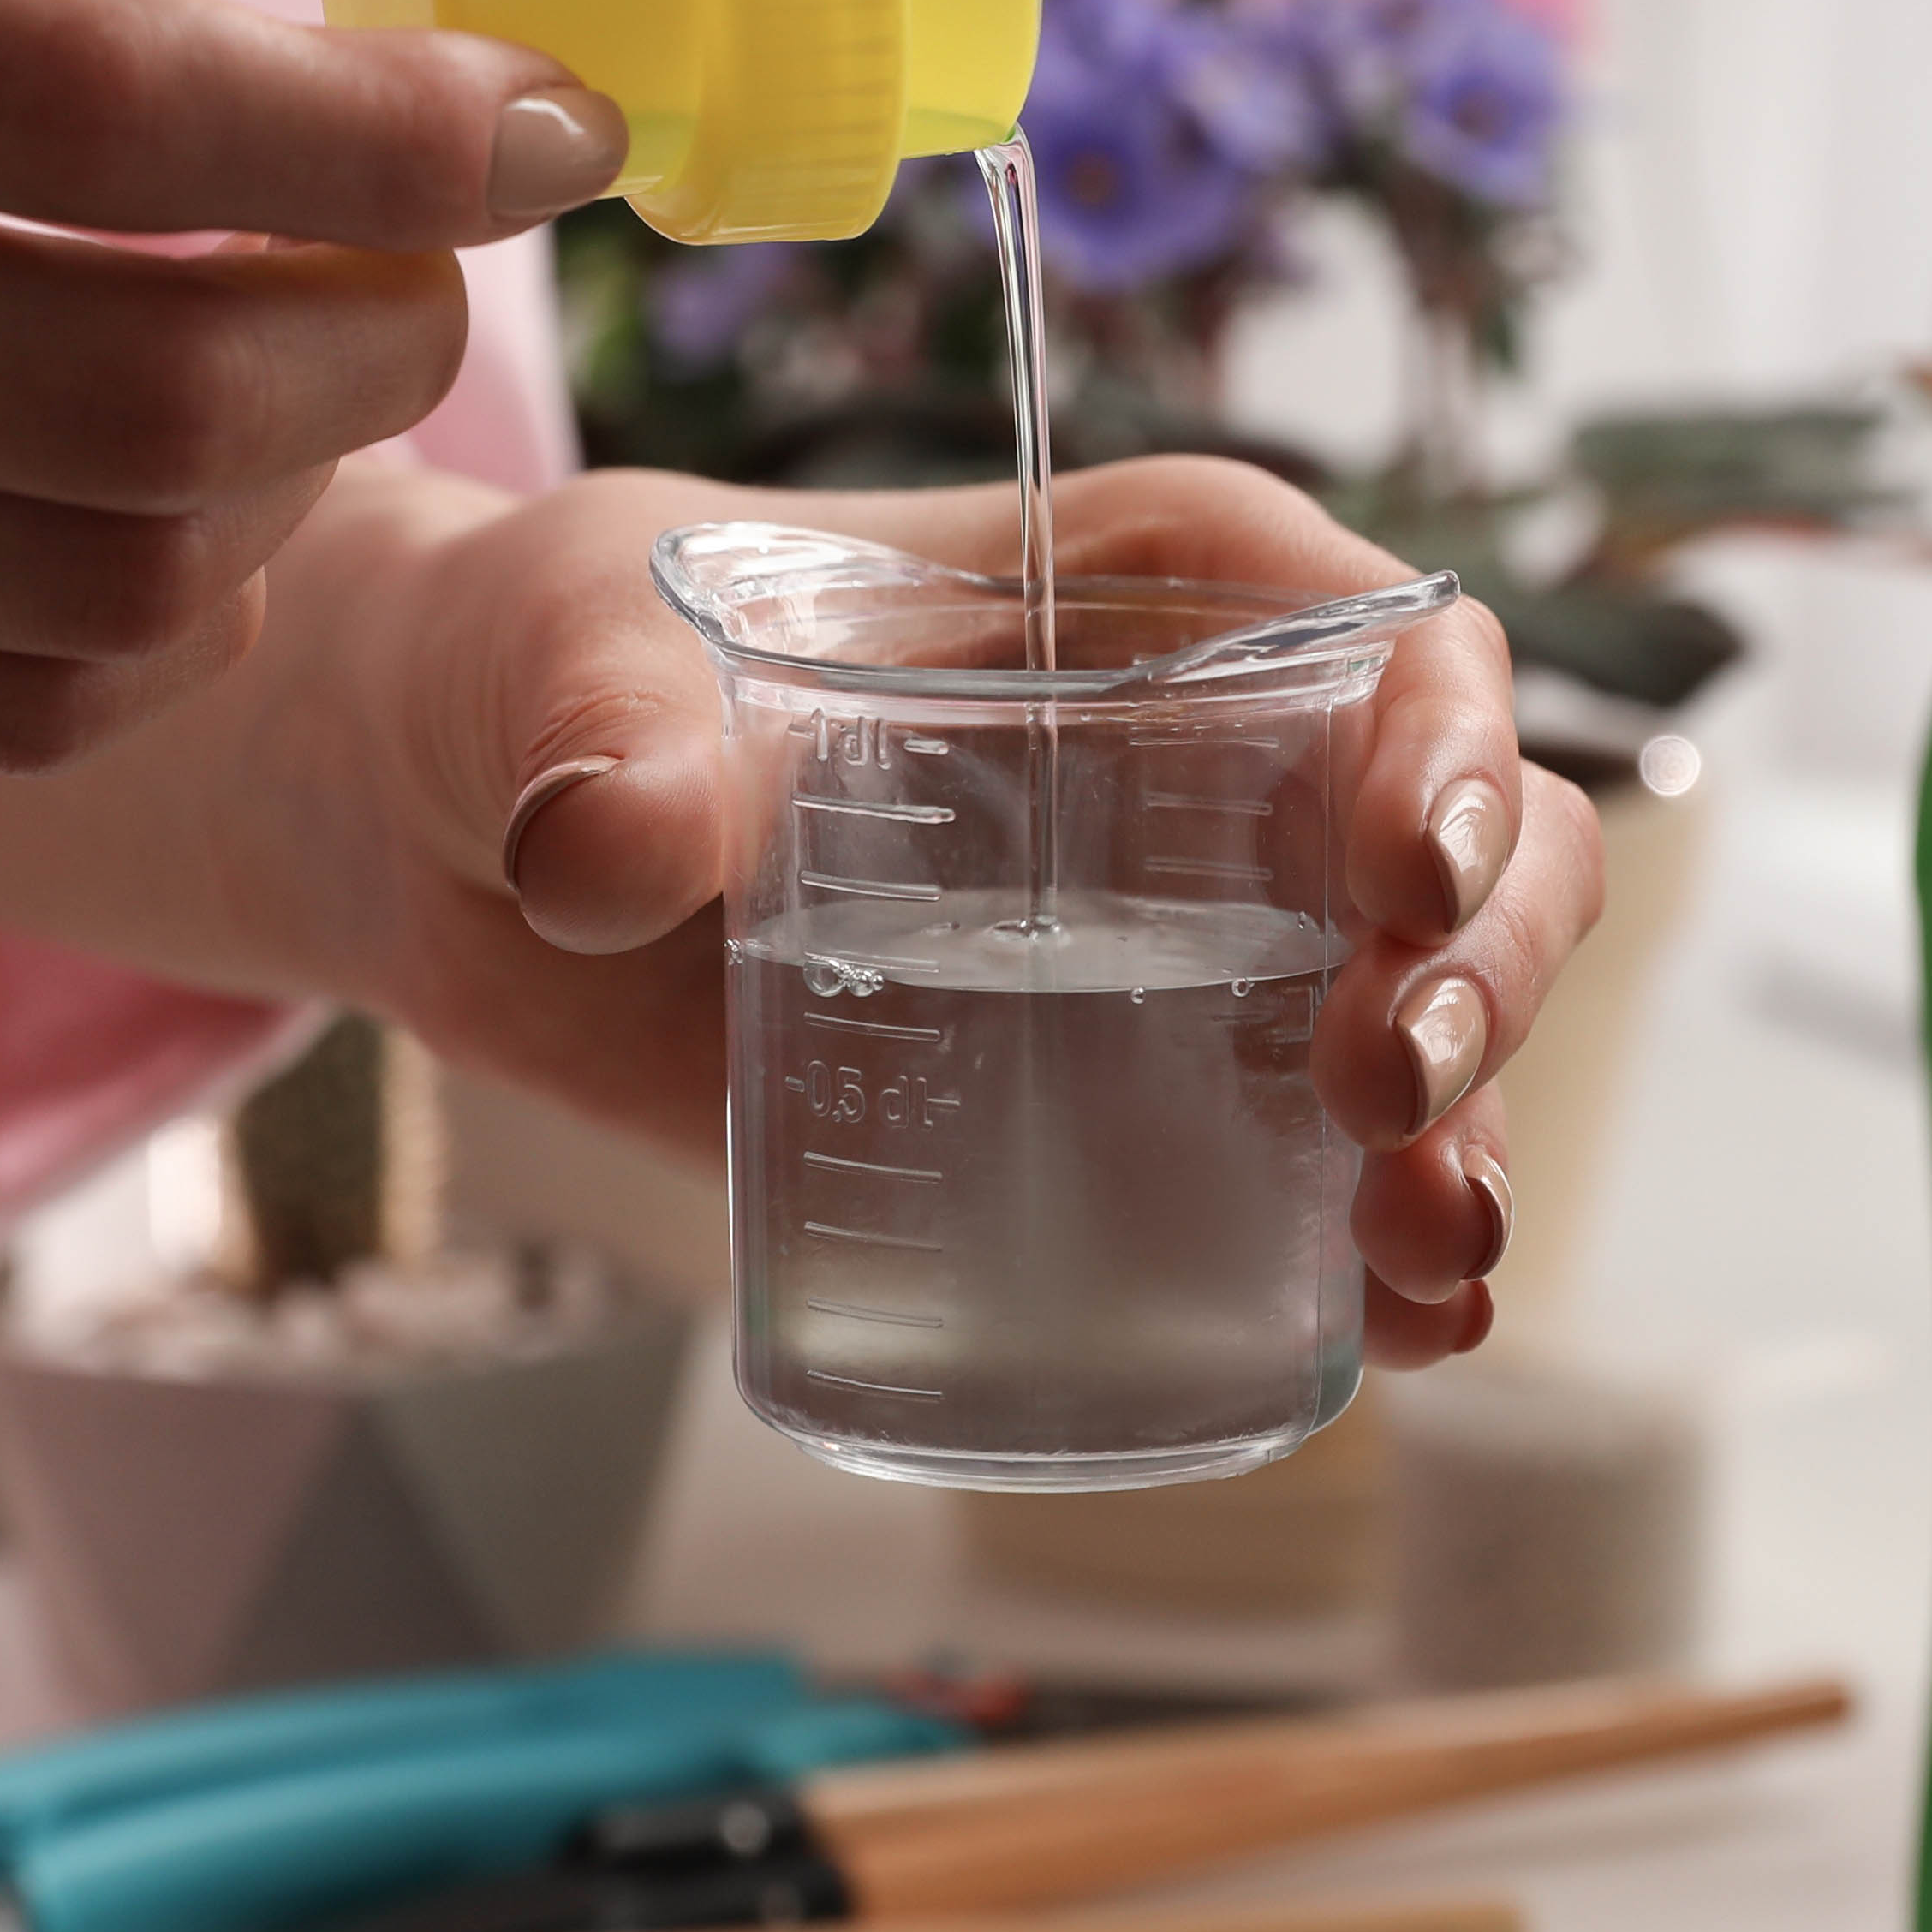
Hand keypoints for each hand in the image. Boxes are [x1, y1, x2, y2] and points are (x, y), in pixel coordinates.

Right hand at [0, 0, 612, 770]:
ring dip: (297, 483)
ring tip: (294, 353)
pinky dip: (171, 616)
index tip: (546, 110)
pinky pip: (22, 704)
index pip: (104, 107)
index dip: (390, 132)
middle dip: (383, 331)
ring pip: (112, 582)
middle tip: (427, 244)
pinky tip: (162, 494)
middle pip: (143, 391)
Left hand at [373, 458, 1600, 1365]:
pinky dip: (1388, 1254)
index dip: (1441, 736)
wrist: (447, 826)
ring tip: (1425, 1257)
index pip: (1363, 626)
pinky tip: (1402, 1337)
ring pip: (1438, 1005)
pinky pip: (1314, 1170)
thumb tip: (605, 851)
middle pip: (1468, 832)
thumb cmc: (540, 667)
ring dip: (1477, 1128)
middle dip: (1484, 963)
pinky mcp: (1124, 1098)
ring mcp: (1188, 940)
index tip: (1406, 870)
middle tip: (1380, 1094)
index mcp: (1122, 595)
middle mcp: (1203, 760)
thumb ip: (599, 734)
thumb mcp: (566, 661)